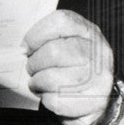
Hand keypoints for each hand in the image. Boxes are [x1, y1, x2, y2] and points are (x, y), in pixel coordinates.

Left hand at [23, 10, 114, 124]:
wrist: (96, 95)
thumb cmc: (72, 66)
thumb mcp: (63, 43)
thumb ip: (44, 39)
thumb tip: (22, 49)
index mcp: (87, 32)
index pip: (61, 22)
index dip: (36, 35)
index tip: (26, 47)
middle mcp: (98, 52)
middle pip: (54, 52)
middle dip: (34, 63)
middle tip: (32, 69)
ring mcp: (100, 78)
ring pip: (53, 79)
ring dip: (38, 83)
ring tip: (38, 83)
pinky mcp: (95, 102)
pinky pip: (58, 101)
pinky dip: (46, 99)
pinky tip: (50, 95)